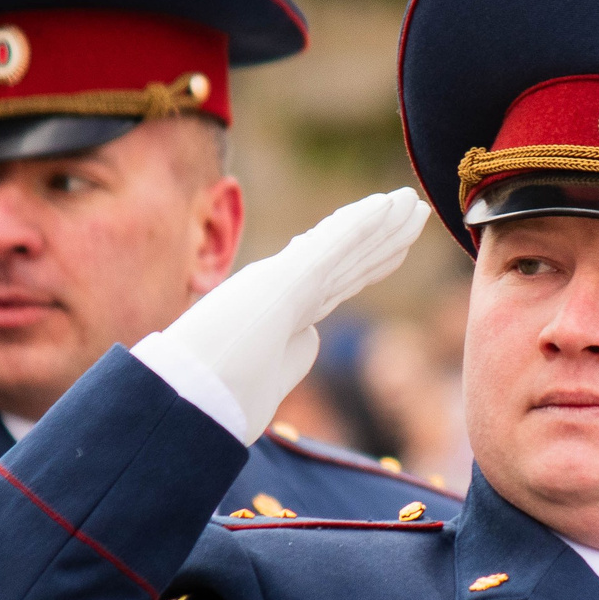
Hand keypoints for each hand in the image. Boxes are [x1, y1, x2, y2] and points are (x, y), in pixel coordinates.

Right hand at [156, 188, 431, 442]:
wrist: (185, 398)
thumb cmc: (212, 398)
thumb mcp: (264, 382)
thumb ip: (289, 358)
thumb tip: (311, 339)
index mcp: (283, 316)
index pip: (337, 285)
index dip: (368, 264)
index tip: (394, 251)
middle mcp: (287, 291)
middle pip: (350, 259)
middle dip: (385, 235)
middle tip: (413, 208)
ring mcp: (286, 281)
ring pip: (347, 244)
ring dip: (382, 221)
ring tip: (411, 201)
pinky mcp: (287, 279)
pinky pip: (332, 245)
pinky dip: (361, 223)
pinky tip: (386, 205)